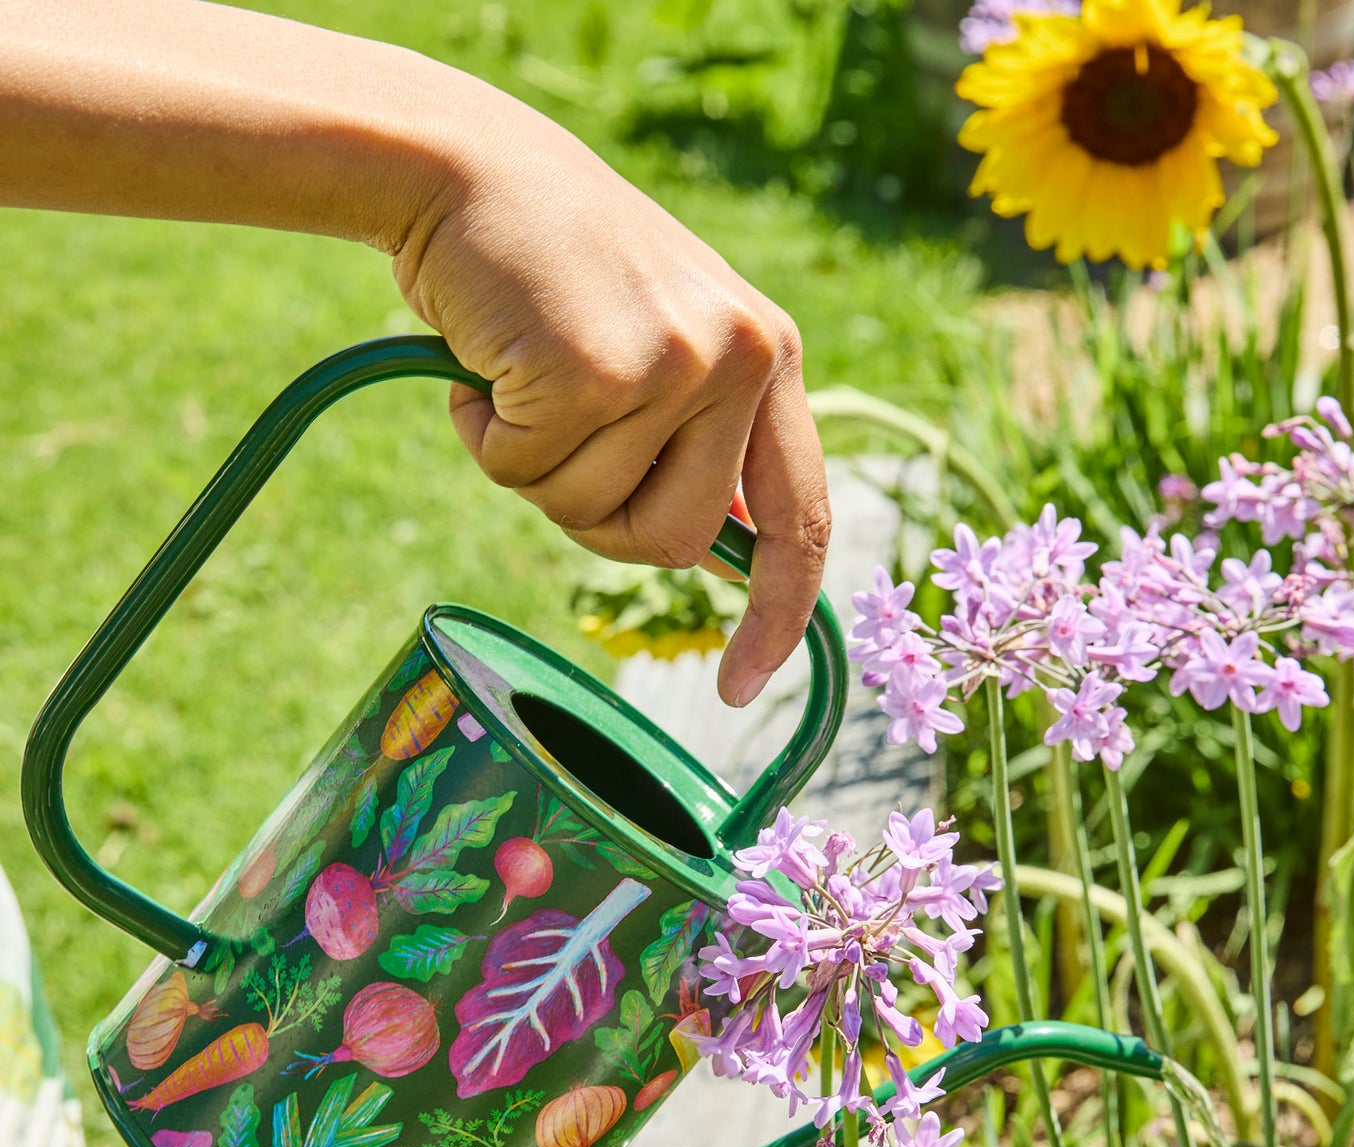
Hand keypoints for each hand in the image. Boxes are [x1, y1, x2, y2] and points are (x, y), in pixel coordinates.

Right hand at [392, 103, 830, 705]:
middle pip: (675, 544)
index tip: (743, 687)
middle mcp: (744, 359)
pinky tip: (482, 367)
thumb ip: (699, 435)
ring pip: (591, 516)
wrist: (466, 165)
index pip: (800, 517)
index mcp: (771, 358)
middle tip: (552, 443)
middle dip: (598, 522)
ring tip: (518, 378)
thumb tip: (723, 544)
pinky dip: (485, 439)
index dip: (777, 613)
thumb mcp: (658, 341)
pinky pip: (525, 476)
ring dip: (532, 471)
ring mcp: (675, 363)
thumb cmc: (553, 269)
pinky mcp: (598, 370)